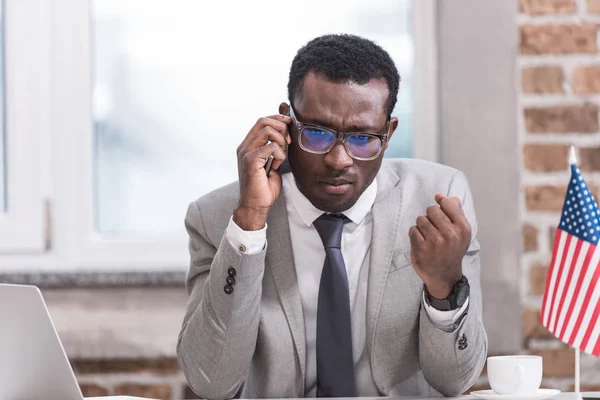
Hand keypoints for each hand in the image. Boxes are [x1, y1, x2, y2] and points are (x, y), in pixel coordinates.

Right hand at [234, 115, 291, 230]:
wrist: (255, 205)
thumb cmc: (264, 187)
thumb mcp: (272, 163)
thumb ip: (275, 149)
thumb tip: (286, 135)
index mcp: (248, 145)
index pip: (261, 122)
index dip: (278, 120)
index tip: (289, 126)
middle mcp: (244, 146)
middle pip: (263, 121)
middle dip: (281, 127)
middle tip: (288, 142)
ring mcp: (246, 152)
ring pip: (267, 130)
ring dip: (281, 140)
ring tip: (282, 155)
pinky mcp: (250, 160)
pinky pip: (271, 147)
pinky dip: (279, 154)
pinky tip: (277, 165)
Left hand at [408, 194, 471, 298]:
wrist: (444, 275)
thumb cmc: (451, 248)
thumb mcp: (460, 230)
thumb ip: (453, 209)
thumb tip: (439, 195)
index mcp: (463, 228)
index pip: (447, 203)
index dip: (441, 208)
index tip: (442, 218)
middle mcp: (451, 234)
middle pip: (431, 210)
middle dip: (430, 218)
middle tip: (435, 230)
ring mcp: (436, 242)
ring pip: (420, 219)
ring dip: (422, 227)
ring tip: (428, 237)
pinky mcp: (422, 248)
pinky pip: (413, 230)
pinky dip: (415, 235)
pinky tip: (421, 243)